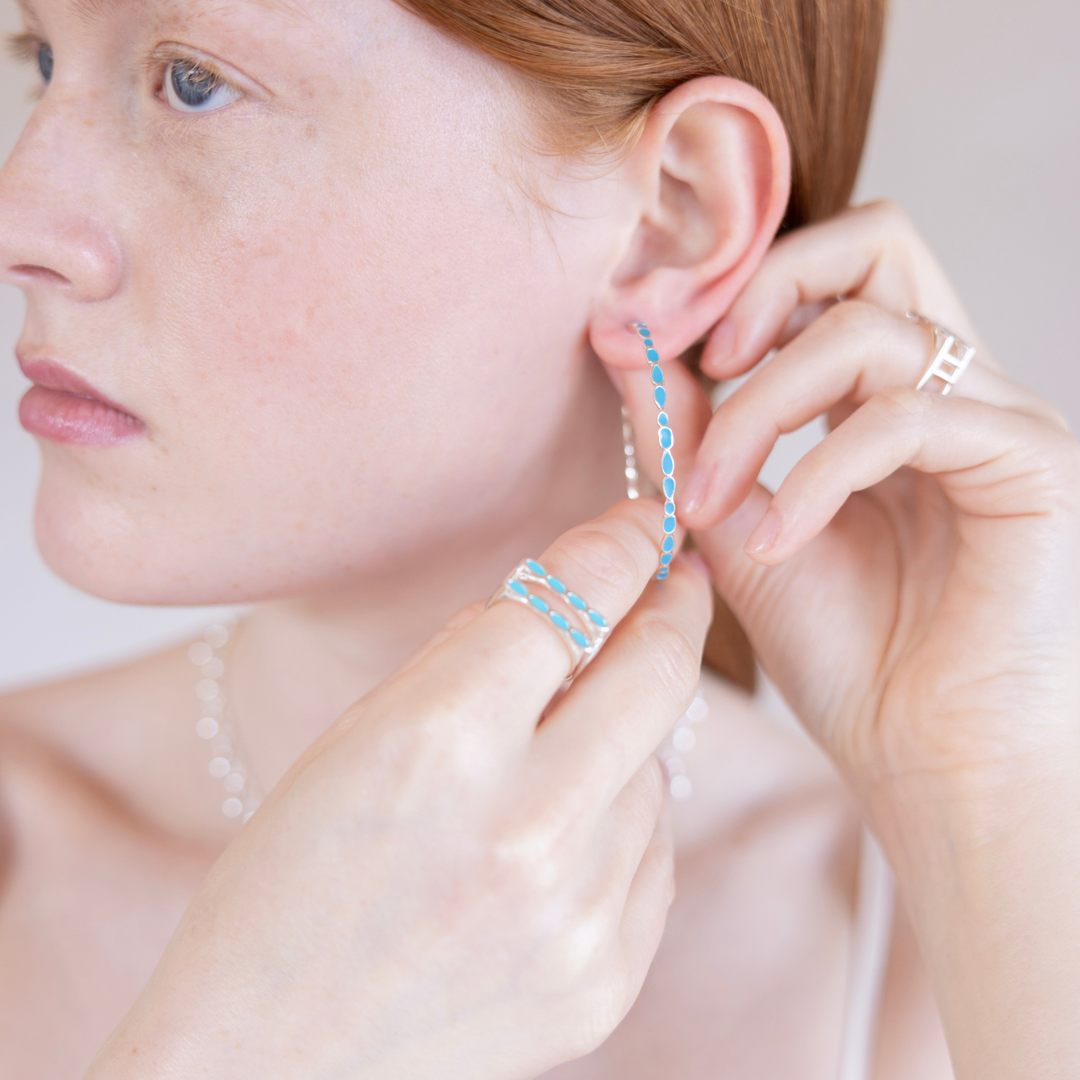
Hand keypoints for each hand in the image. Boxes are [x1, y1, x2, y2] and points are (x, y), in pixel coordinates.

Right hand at [85, 501, 711, 1079]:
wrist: (274, 1056)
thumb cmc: (288, 884)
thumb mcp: (358, 738)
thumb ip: (473, 661)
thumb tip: (572, 598)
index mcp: (438, 741)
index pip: (572, 599)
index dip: (622, 544)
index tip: (647, 524)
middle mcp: (525, 825)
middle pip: (655, 669)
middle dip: (675, 605)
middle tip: (680, 577)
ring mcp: (579, 911)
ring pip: (655, 764)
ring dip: (624, 732)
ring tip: (556, 752)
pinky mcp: (607, 975)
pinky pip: (652, 849)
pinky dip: (620, 816)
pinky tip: (560, 831)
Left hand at [620, 201, 1079, 1077]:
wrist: (923, 753)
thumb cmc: (843, 649)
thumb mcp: (735, 526)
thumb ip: (686, 436)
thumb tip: (624, 343)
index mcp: (879, 392)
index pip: (825, 270)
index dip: (734, 284)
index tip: (648, 338)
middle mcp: (945, 384)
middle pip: (877, 238)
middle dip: (766, 288)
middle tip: (704, 367)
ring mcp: (993, 416)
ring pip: (870, 331)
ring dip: (763, 412)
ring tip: (713, 502)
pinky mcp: (1030, 461)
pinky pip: (907, 416)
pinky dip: (819, 471)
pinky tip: (778, 540)